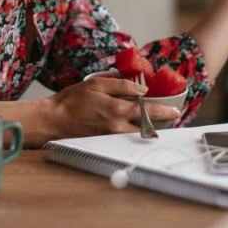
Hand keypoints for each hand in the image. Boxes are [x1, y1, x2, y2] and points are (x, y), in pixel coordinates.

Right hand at [39, 77, 179, 139]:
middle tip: (169, 118)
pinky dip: (133, 133)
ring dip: (147, 129)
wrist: (52, 120)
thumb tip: (142, 89)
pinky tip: (134, 127)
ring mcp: (110, 138)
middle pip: (146, 128)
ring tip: (154, 122)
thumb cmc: (72, 100)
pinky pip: (124, 139)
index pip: (148, 111)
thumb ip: (121, 85)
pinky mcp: (104, 143)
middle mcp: (116, 127)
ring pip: (136, 136)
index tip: (175, 110)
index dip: (164, 110)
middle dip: (160, 123)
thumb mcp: (97, 84)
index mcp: (116, 110)